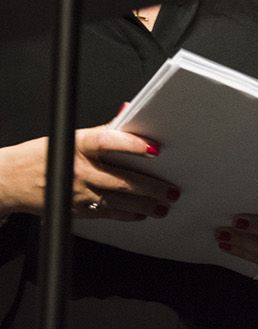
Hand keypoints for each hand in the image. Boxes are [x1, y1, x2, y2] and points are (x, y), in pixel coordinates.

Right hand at [0, 125, 175, 221]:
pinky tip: (140, 214)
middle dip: (150, 187)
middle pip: (119, 179)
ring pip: (116, 201)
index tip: (155, 148)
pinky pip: (104, 214)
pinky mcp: (72, 210)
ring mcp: (75, 193)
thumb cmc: (40, 154)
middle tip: (171, 190)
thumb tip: (129, 114)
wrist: (7, 181)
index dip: (132, 145)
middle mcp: (77, 170)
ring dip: (143, 205)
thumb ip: (102, 131)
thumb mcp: (69, 136)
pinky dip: (125, 214)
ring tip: (163, 205)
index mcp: (77, 145)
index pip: (108, 141)